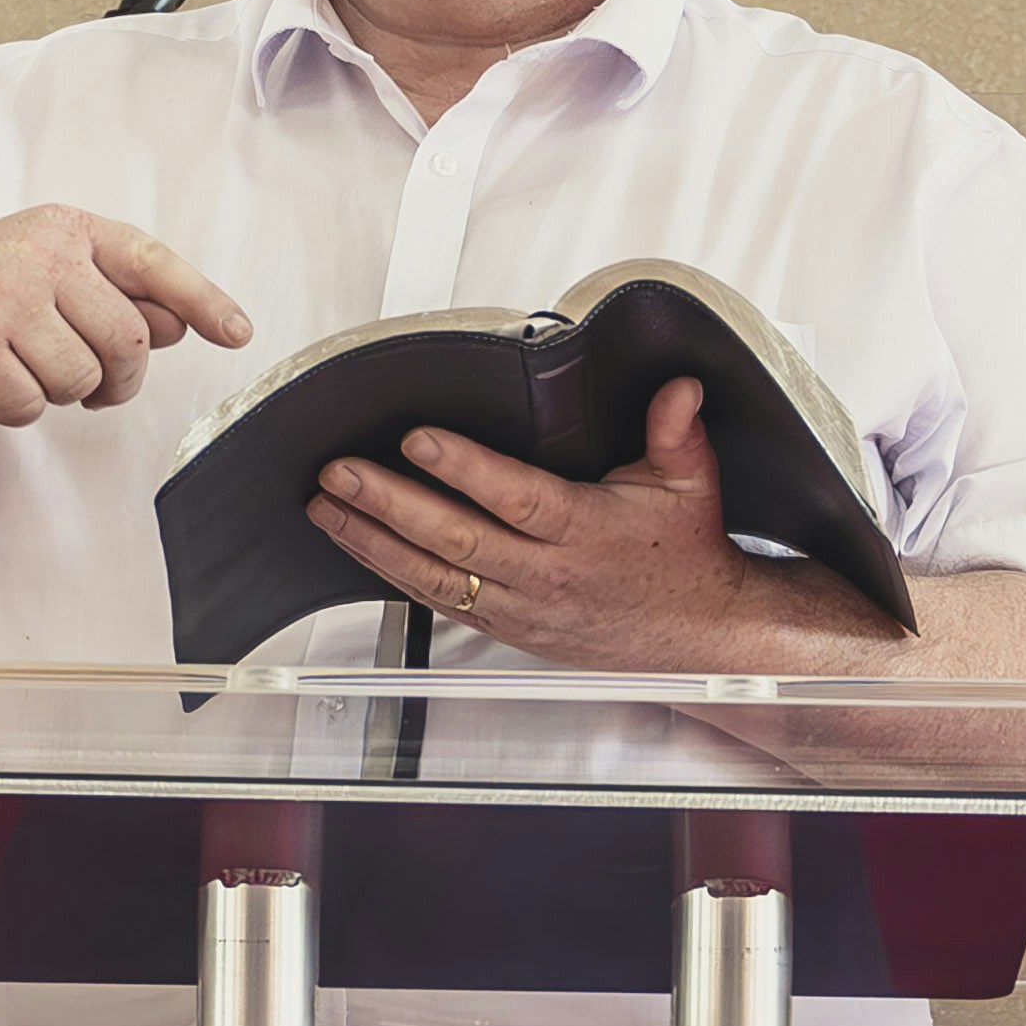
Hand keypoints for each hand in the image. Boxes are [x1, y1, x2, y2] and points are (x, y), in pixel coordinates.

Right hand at [0, 207, 252, 424]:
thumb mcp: (44, 269)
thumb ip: (111, 292)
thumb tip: (179, 325)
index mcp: (66, 229)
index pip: (151, 261)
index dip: (203, 299)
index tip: (239, 332)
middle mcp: (40, 254)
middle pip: (129, 340)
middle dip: (121, 378)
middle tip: (95, 384)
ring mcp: (6, 298)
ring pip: (82, 379)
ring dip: (63, 394)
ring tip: (29, 371)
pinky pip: (30, 406)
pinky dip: (17, 410)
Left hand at [306, 377, 892, 671]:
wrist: (698, 638)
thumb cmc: (686, 555)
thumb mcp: (692, 483)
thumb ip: (677, 430)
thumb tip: (679, 387)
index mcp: (587, 531)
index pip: (516, 498)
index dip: (465, 469)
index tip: (418, 440)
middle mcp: (548, 575)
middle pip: (456, 541)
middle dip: (389, 504)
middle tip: (340, 473)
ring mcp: (521, 607)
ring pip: (434, 578)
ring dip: (374, 541)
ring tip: (327, 506)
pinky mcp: (507, 628)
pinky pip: (438, 601)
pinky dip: (392, 574)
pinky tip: (359, 545)